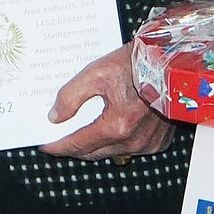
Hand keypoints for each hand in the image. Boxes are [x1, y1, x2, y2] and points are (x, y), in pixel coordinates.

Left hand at [40, 42, 173, 160]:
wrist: (169, 61)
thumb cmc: (137, 64)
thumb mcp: (95, 73)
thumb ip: (70, 97)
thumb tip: (56, 116)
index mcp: (117, 126)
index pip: (78, 145)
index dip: (58, 146)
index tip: (45, 145)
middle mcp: (133, 140)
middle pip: (93, 153)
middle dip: (74, 147)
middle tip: (59, 139)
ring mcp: (148, 143)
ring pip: (111, 152)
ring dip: (95, 144)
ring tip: (81, 131)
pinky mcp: (158, 141)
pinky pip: (130, 148)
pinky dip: (117, 141)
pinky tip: (108, 128)